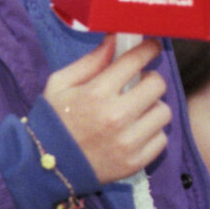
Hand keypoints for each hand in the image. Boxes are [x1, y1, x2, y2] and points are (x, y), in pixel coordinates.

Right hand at [40, 38, 170, 183]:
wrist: (46, 169)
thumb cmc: (53, 121)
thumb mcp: (61, 84)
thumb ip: (90, 61)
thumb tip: (115, 39)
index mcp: (96, 93)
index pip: (135, 61)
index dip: (148, 49)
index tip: (152, 47)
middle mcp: (116, 117)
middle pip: (157, 85)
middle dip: (150, 79)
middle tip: (140, 83)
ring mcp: (127, 142)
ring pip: (163, 112)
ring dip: (153, 107)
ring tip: (138, 110)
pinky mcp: (135, 163)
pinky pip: (161, 139)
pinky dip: (152, 133)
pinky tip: (136, 131)